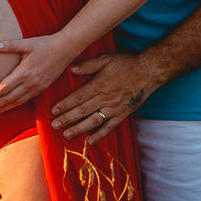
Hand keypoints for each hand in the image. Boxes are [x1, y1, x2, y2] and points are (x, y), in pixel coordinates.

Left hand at [0, 34, 78, 113]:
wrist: (66, 49)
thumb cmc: (45, 44)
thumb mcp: (27, 43)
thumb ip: (10, 45)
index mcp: (24, 72)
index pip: (3, 88)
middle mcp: (30, 83)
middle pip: (8, 98)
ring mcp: (37, 87)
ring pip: (17, 102)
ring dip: (3, 108)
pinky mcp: (42, 89)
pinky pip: (25, 100)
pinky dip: (14, 105)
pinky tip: (7, 107)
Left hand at [48, 53, 163, 144]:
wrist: (148, 72)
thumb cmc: (125, 64)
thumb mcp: (105, 59)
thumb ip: (88, 64)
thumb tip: (71, 69)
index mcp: (98, 86)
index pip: (77, 98)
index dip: (64, 105)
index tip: (53, 111)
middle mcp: (105, 99)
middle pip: (82, 111)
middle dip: (67, 119)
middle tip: (54, 126)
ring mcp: (114, 108)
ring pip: (93, 121)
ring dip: (79, 129)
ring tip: (66, 135)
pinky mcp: (122, 114)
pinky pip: (110, 127)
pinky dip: (100, 135)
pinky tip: (90, 141)